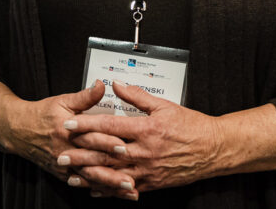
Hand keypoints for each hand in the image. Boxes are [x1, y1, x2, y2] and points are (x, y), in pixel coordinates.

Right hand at [0, 82, 121, 182]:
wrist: (18, 130)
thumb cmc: (42, 114)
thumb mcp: (63, 101)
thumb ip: (85, 96)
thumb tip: (101, 85)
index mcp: (68, 131)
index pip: (91, 137)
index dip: (108, 141)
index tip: (125, 145)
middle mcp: (66, 150)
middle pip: (93, 161)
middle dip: (114, 170)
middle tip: (133, 176)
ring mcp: (65, 165)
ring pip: (91, 177)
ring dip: (110, 185)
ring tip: (129, 189)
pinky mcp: (63, 174)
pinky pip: (83, 184)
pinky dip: (99, 189)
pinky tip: (113, 194)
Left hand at [58, 81, 224, 195]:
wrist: (213, 150)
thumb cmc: (191, 126)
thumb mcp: (165, 105)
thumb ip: (137, 96)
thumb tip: (117, 84)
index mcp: (146, 129)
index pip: (110, 126)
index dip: (87, 125)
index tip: (70, 124)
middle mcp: (144, 151)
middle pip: (106, 153)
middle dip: (81, 154)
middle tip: (62, 154)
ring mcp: (147, 170)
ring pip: (113, 174)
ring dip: (90, 176)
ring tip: (72, 176)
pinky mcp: (152, 183)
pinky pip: (126, 189)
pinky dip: (109, 190)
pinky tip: (95, 190)